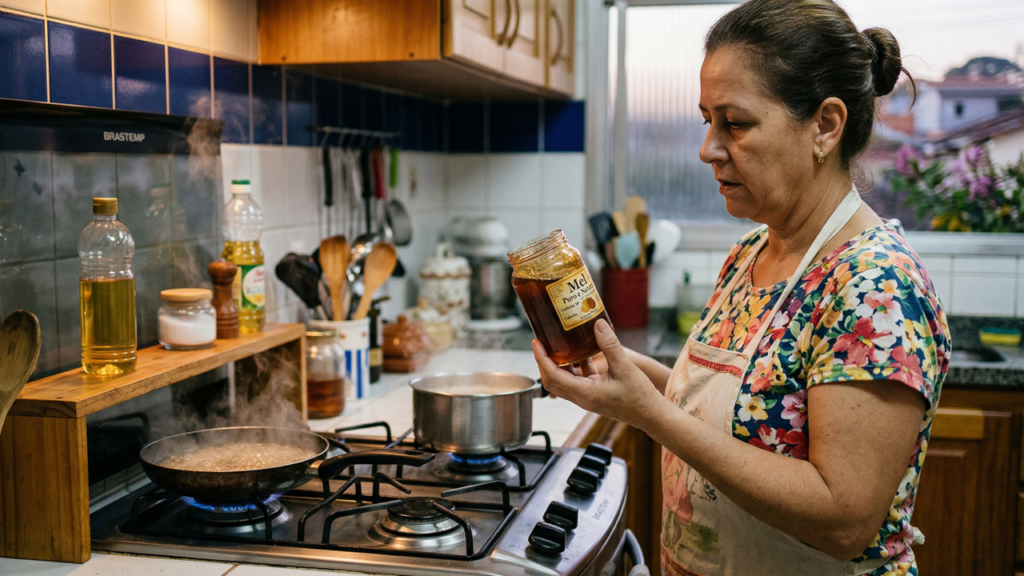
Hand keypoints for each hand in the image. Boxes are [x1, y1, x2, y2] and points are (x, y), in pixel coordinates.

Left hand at [532, 319, 663, 429]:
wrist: (650, 414)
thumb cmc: (639, 397)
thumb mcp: (624, 367)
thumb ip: (609, 345)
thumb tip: (598, 325)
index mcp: (584, 393)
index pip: (553, 376)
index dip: (541, 359)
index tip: (536, 343)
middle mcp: (582, 397)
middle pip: (552, 380)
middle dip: (543, 362)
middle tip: (542, 343)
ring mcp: (587, 397)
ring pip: (563, 380)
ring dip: (557, 364)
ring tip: (557, 345)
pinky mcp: (594, 394)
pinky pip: (577, 379)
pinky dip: (574, 366)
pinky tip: (581, 352)